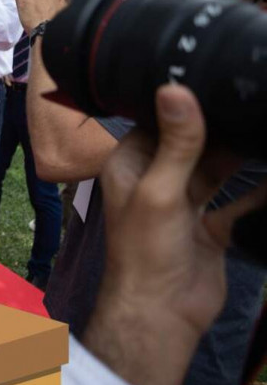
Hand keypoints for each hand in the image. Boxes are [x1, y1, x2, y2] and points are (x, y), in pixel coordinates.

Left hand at [87, 85, 264, 384]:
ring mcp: (185, 202)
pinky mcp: (212, 226)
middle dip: (219, 125)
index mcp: (130, 164)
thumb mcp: (160, 188)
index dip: (184, 100)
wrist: (163, 313)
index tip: (216, 71)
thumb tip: (176, 87)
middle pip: (191, 141)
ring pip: (217, 168)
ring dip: (241, 153)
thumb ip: (176, 141)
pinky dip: (260, 190)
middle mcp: (155, 178)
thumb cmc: (147, 249)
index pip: (156, 120)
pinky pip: (241, 201)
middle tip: (252, 95)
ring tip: (264, 121)